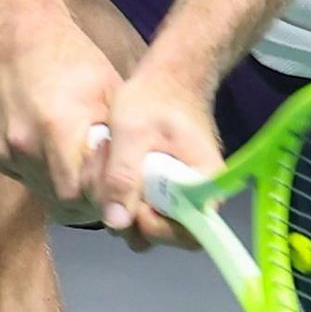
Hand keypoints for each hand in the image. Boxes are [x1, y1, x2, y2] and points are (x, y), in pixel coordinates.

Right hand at [0, 25, 122, 224]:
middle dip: (84, 199)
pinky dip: (40, 173)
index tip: (114, 191)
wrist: (16, 40)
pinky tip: (51, 153)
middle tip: (101, 188)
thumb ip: (118, 137)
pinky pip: (23, 177)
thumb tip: (134, 175)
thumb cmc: (71, 60)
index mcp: (59, 127)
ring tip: (79, 168)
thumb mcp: (108, 89)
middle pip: (60, 199)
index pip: (80, 192)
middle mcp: (26, 143)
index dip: (100, 196)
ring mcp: (5, 150)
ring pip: (41, 191)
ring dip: (62, 187)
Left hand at [92, 65, 223, 247]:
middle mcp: (197, 196)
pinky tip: (108, 166)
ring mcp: (178, 194)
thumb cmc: (156, 96)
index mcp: (204, 184)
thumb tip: (116, 222)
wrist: (167, 76)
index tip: (133, 205)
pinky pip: (140, 206)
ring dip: (119, 204)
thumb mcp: (132, 131)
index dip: (157, 229)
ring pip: (146, 223)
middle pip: (164, 234)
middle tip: (107, 181)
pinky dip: (119, 194)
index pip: (190, 234)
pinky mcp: (162, 189)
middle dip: (129, 216)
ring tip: (106, 165)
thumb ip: (123, 176)